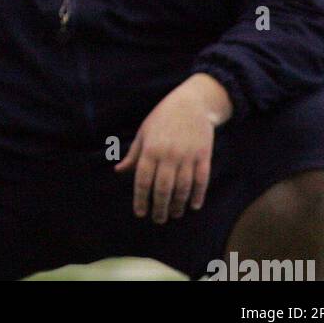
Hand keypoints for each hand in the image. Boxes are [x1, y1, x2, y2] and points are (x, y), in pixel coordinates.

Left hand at [115, 74, 231, 222]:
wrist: (192, 102)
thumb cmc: (163, 117)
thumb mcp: (144, 132)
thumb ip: (134, 154)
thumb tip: (119, 171)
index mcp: (151, 149)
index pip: (143, 180)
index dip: (141, 199)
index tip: (140, 213)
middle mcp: (169, 154)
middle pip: (163, 189)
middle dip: (160, 207)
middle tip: (158, 219)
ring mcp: (188, 156)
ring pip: (183, 188)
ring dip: (178, 204)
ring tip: (174, 214)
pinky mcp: (204, 156)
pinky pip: (201, 181)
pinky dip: (198, 195)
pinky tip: (194, 205)